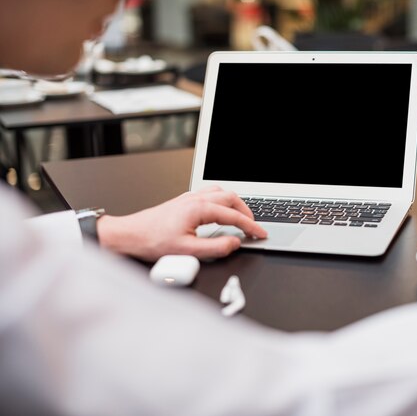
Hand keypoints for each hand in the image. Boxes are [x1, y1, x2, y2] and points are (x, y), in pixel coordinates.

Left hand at [97, 187, 266, 260]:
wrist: (129, 235)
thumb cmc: (152, 240)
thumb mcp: (187, 250)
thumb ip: (215, 248)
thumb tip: (234, 243)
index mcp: (199, 208)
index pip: (234, 216)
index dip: (251, 226)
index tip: (261, 234)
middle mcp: (195, 199)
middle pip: (231, 198)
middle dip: (246, 212)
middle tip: (253, 227)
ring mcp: (189, 198)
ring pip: (220, 193)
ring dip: (234, 204)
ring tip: (241, 219)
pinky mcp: (183, 202)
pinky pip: (209, 195)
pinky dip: (222, 203)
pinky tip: (220, 213)